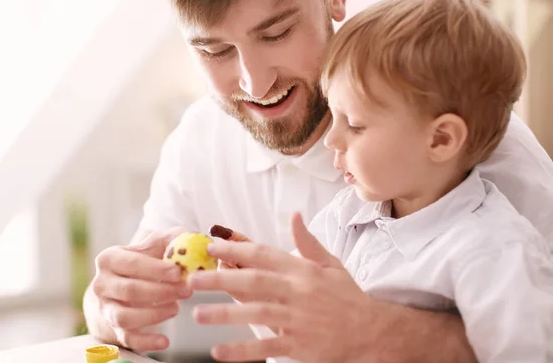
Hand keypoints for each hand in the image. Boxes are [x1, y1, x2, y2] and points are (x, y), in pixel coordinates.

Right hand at [91, 227, 192, 350]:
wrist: (124, 282)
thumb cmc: (147, 259)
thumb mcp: (157, 244)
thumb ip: (174, 239)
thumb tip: (195, 241)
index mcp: (109, 258)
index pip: (131, 264)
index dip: (155, 269)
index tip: (179, 272)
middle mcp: (101, 283)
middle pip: (130, 291)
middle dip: (161, 292)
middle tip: (186, 291)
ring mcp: (105, 308)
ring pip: (125, 316)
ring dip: (154, 314)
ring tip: (177, 308)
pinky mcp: (113, 329)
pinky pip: (127, 339)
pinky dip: (146, 342)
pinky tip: (165, 341)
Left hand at [188, 213, 383, 362]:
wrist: (372, 331)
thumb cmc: (348, 297)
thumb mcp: (331, 264)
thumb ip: (307, 242)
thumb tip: (294, 215)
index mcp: (303, 270)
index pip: (264, 255)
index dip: (236, 249)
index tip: (212, 247)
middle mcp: (298, 291)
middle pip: (254, 281)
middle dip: (221, 279)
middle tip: (193, 280)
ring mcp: (298, 319)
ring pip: (257, 313)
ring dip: (226, 313)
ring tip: (199, 314)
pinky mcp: (299, 345)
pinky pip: (267, 347)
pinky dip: (243, 350)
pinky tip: (220, 351)